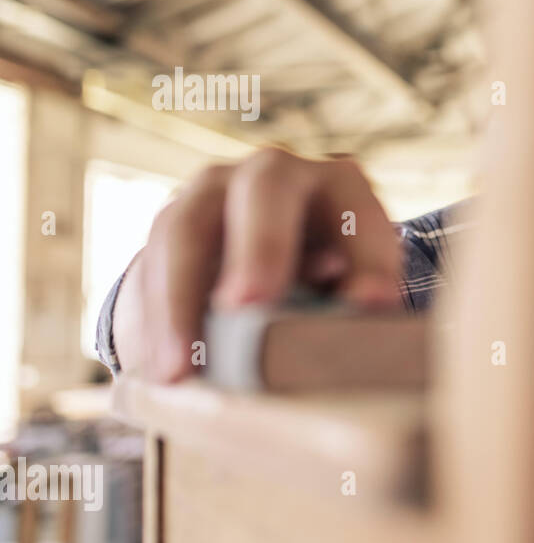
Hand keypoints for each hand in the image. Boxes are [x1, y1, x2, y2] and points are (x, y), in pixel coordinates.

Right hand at [112, 147, 401, 380]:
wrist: (263, 264)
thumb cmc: (330, 281)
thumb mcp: (352, 286)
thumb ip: (357, 296)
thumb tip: (360, 312)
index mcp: (341, 185)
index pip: (358, 210)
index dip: (367, 256)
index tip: (372, 305)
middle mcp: (275, 172)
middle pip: (265, 188)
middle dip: (260, 246)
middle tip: (249, 303)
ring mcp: (213, 191)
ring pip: (187, 229)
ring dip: (182, 300)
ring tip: (181, 367)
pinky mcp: (171, 223)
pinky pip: (152, 264)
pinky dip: (159, 321)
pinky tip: (164, 369)